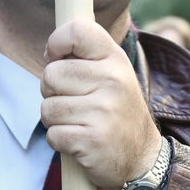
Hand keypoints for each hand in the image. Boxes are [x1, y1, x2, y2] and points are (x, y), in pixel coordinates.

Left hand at [41, 19, 162, 187]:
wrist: (141, 158)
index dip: (56, 43)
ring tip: (79, 124)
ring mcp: (103, 111)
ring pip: (48, 109)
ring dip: (56, 121)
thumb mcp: (112, 76)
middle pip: (51, 75)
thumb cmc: (116, 113)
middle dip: (51, 93)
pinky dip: (60, 142)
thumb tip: (51, 53)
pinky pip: (53, 135)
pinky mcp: (92, 140)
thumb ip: (86, 59)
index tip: (57, 59)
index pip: (77, 31)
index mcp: (115, 60)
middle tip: (72, 103)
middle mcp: (112, 81)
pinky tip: (80, 142)